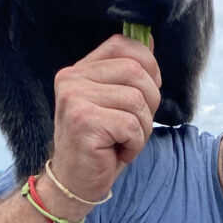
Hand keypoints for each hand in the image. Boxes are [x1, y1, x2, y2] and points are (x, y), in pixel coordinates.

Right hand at [47, 35, 161, 202]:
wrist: (74, 183)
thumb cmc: (100, 144)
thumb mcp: (115, 102)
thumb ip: (127, 72)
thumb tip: (149, 39)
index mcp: (78, 70)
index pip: (123, 45)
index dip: (147, 65)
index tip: (144, 93)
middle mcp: (72, 79)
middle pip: (136, 72)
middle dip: (149, 103)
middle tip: (133, 126)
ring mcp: (74, 99)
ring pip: (137, 100)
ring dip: (141, 128)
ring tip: (123, 141)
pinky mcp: (83, 122)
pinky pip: (131, 125)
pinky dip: (134, 144)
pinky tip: (118, 152)